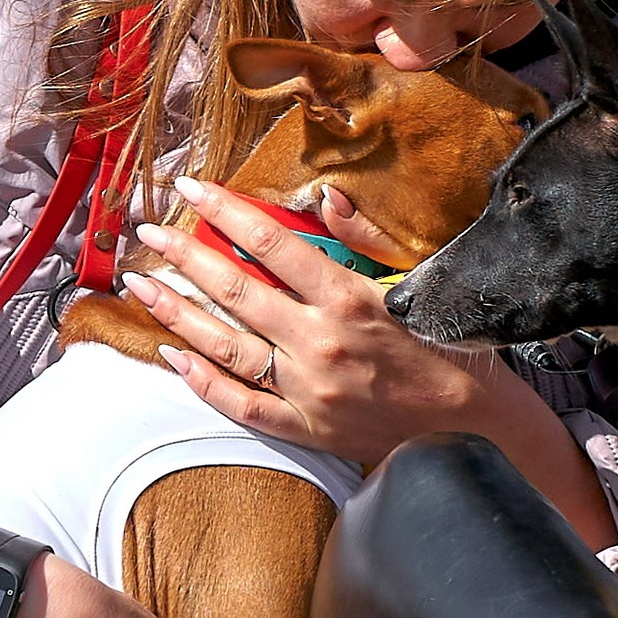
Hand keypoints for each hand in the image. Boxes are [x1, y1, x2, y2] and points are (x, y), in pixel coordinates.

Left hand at [122, 177, 616, 546]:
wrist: (474, 427)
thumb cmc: (451, 347)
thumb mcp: (420, 279)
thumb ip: (367, 237)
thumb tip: (322, 199)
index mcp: (349, 300)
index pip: (271, 244)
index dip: (226, 211)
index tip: (190, 188)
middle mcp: (321, 345)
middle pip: (236, 291)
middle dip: (185, 257)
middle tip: (147, 234)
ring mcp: (308, 392)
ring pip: (226, 347)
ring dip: (179, 314)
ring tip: (143, 287)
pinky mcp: (306, 429)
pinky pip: (242, 406)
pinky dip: (204, 382)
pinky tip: (172, 357)